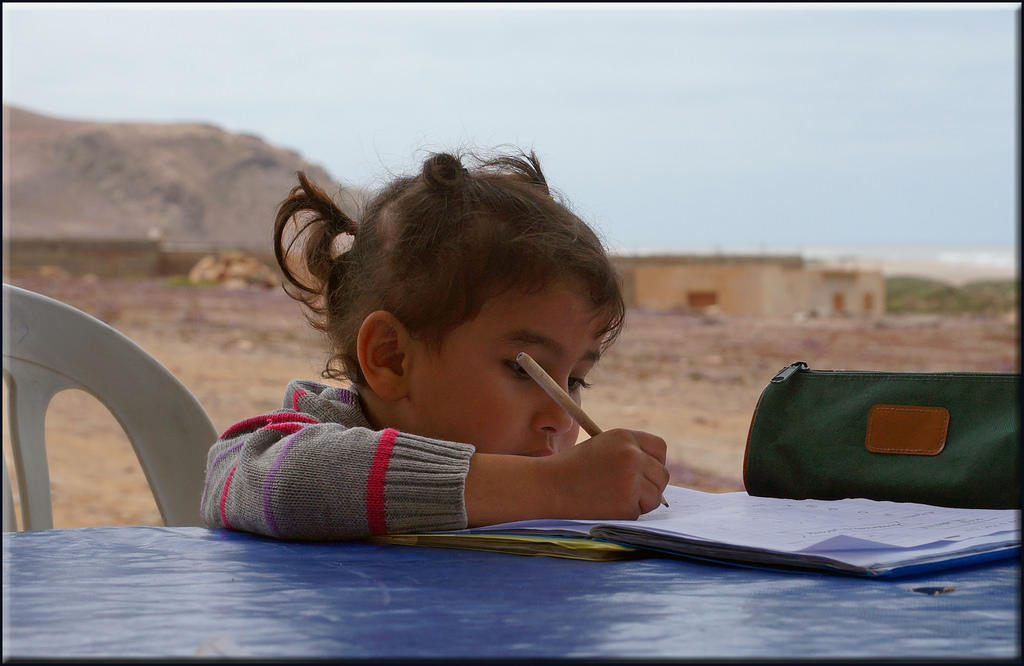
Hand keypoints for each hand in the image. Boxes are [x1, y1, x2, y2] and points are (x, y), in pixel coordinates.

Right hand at [464, 428, 668, 525]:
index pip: (659, 448)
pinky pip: (641, 511)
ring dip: (641, 500)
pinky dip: (628, 512)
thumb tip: (655, 472)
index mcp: (625, 436)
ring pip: (656, 495)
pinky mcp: (627, 503)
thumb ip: (628, 452)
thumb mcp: (601, 446)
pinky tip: (607, 505)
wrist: (548, 486)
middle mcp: (632, 455)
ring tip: (614, 497)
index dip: (654, 461)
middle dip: (650, 484)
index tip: (645, 471)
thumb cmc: (572, 467)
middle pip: (662, 474)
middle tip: (628, 490)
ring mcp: (632, 479)